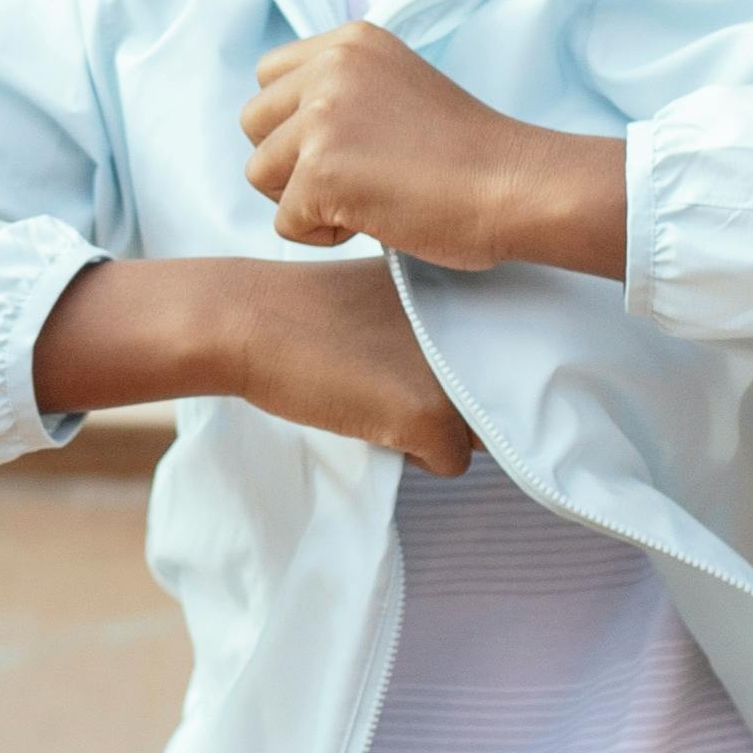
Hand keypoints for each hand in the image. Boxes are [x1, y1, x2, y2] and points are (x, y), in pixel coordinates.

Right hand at [209, 257, 483, 471]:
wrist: (247, 319)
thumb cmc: (305, 312)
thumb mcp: (388, 300)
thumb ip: (434, 324)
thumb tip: (464, 373)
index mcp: (465, 289)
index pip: (505, 347)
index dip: (473, 369)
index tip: (432, 368)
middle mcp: (475, 326)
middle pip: (501, 392)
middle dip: (462, 401)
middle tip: (399, 384)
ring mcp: (456, 373)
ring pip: (481, 432)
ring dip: (439, 428)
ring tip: (381, 398)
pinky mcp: (430, 416)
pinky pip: (450, 463)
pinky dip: (414, 456)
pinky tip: (370, 420)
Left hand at [241, 25, 627, 274]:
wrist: (518, 185)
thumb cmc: (470, 153)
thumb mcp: (398, 86)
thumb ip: (343, 90)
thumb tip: (282, 129)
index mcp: (350, 41)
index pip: (269, 77)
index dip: (295, 123)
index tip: (349, 144)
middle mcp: (330, 67)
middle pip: (253, 122)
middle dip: (288, 161)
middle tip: (353, 178)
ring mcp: (323, 117)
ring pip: (259, 174)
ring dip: (303, 200)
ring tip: (366, 199)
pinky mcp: (321, 171)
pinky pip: (284, 223)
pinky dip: (324, 236)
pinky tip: (376, 220)